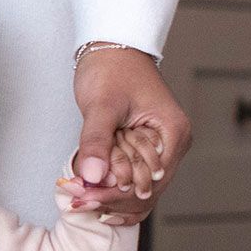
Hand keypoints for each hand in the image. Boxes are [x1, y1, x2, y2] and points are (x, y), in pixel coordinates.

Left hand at [66, 46, 189, 226]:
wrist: (112, 50)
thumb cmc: (112, 69)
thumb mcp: (101, 105)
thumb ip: (97, 140)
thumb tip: (93, 176)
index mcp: (173, 133)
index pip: (151, 181)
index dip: (118, 194)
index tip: (86, 197)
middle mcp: (172, 146)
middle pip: (148, 192)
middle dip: (112, 198)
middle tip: (77, 200)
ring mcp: (160, 150)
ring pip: (140, 192)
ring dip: (111, 198)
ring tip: (79, 199)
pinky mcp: (144, 151)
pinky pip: (134, 182)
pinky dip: (113, 191)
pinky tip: (91, 197)